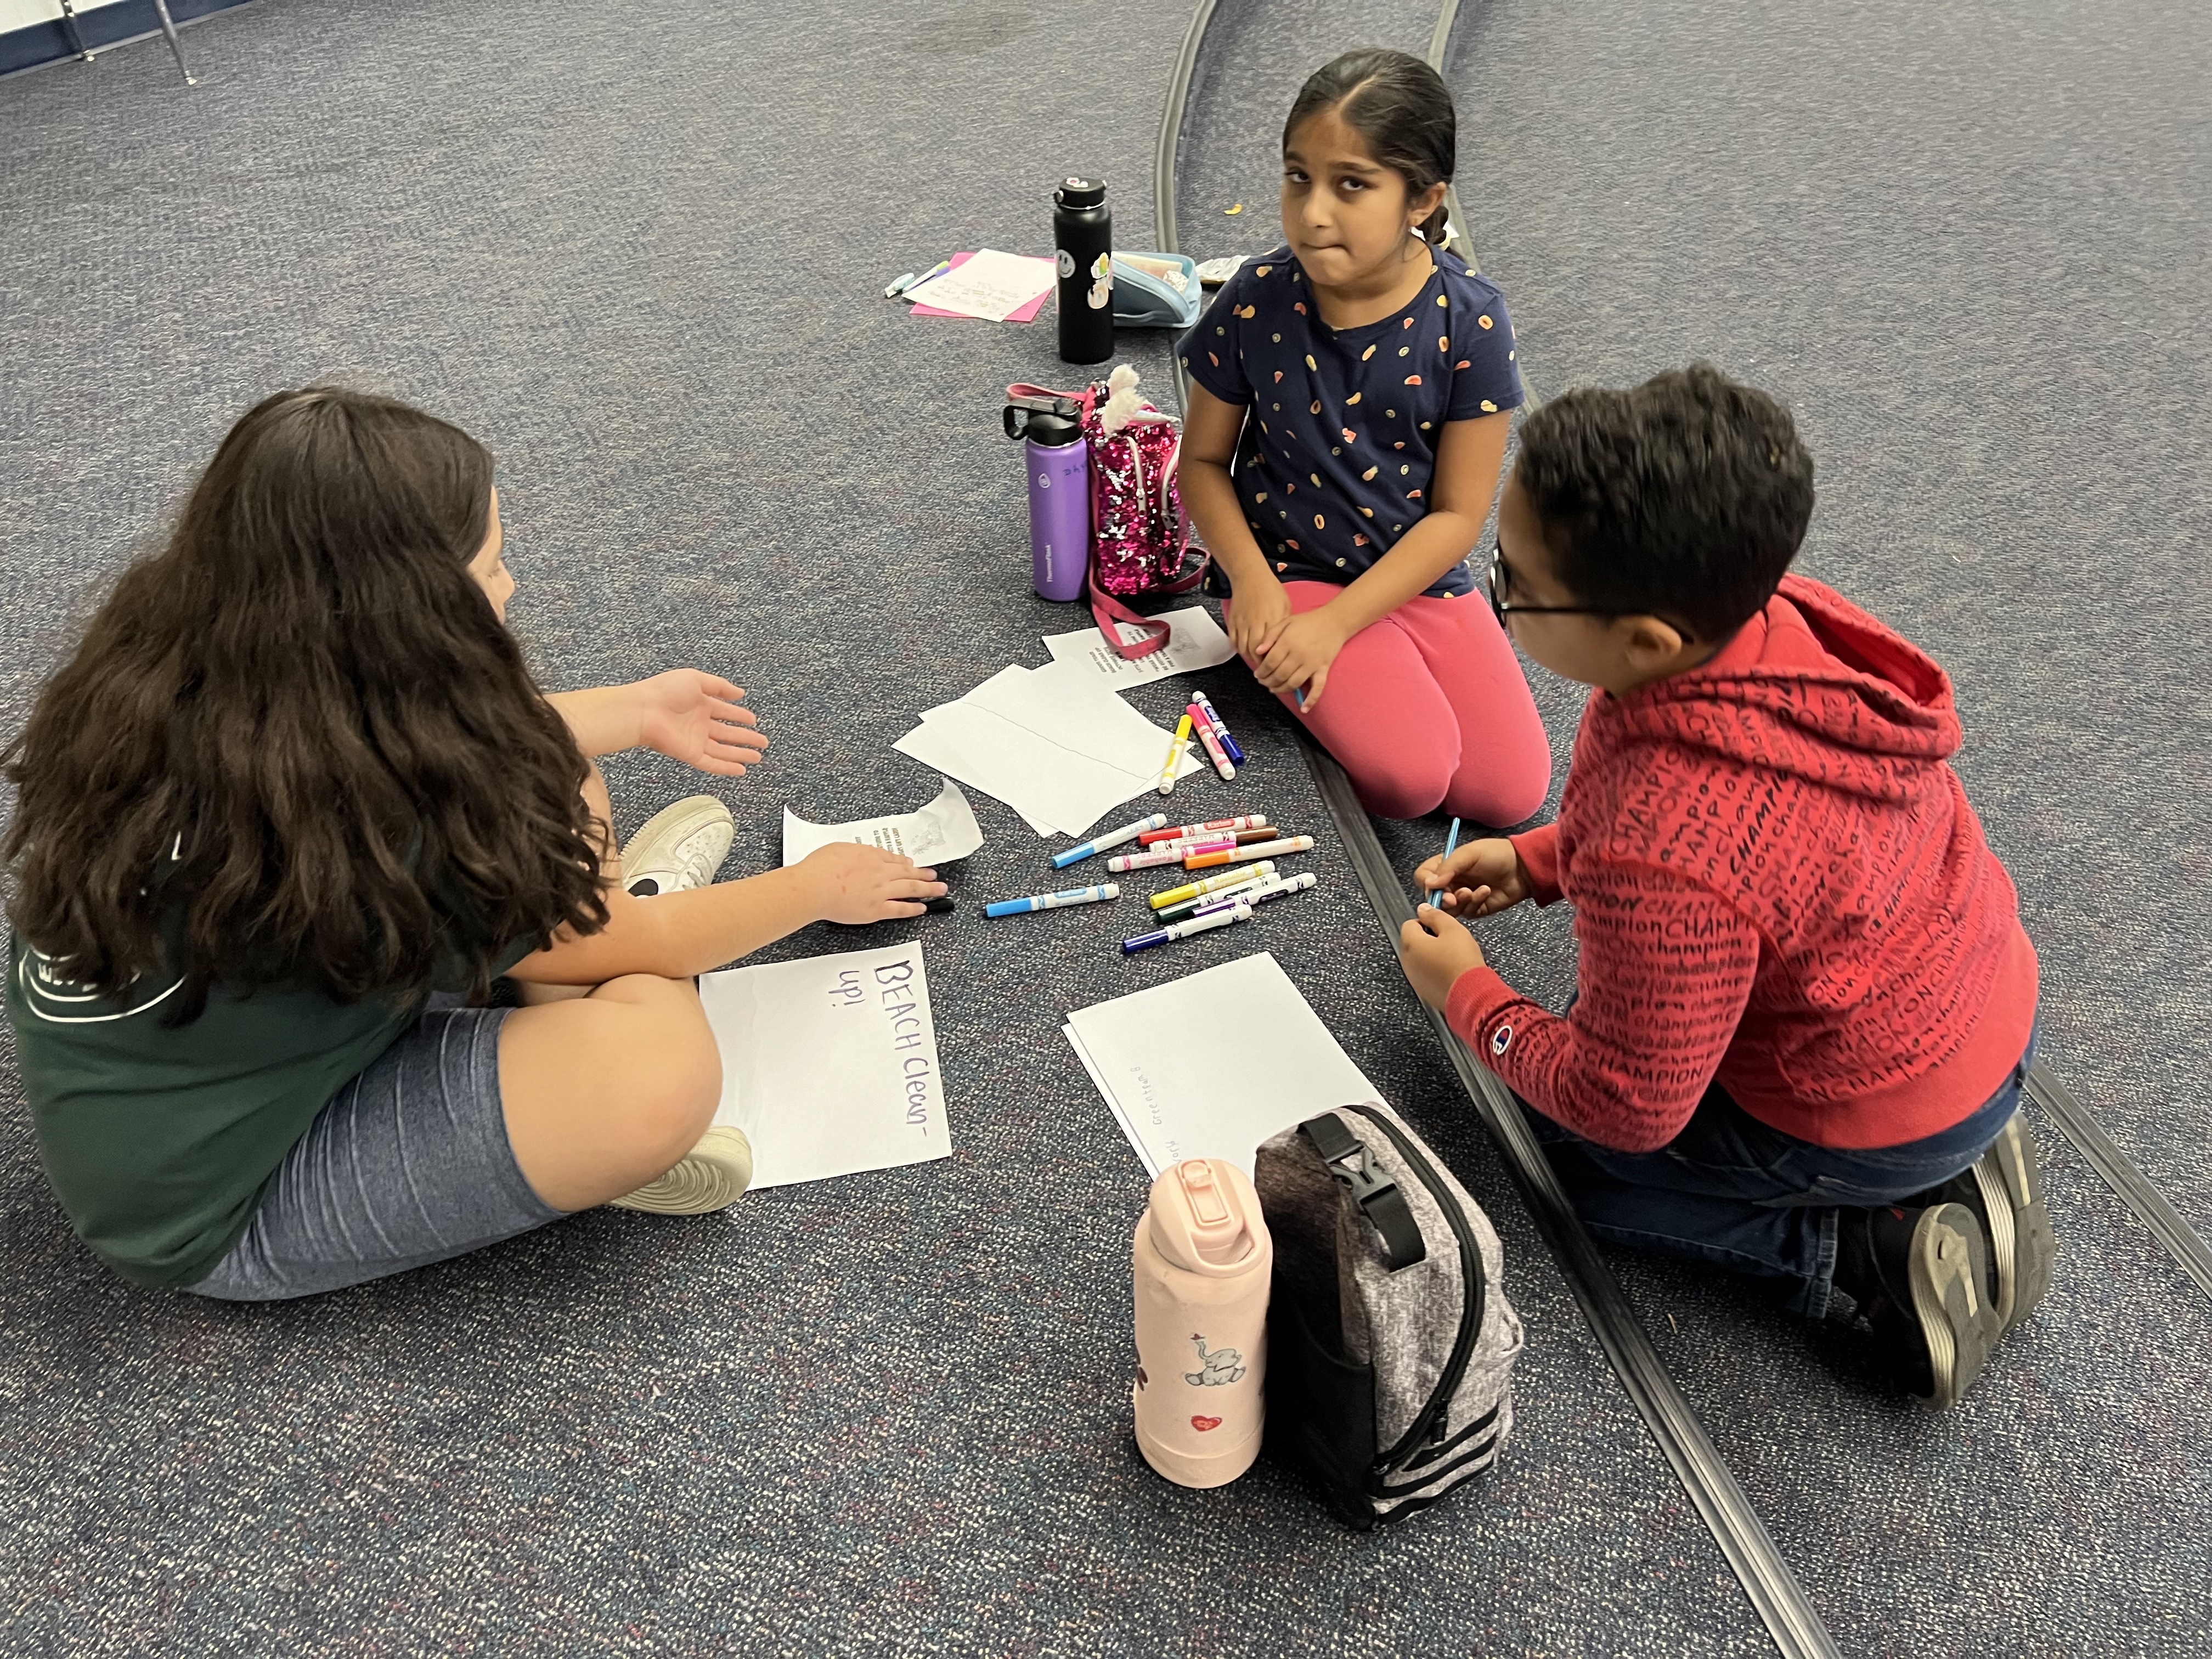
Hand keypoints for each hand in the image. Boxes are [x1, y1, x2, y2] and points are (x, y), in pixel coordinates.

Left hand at [635, 670, 768, 776]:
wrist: (643, 710)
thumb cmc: (664, 691)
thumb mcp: (695, 679)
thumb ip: (719, 686)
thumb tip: (740, 693)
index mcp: (700, 704)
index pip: (725, 712)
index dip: (740, 716)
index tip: (753, 720)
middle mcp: (699, 724)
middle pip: (728, 733)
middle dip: (746, 738)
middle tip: (763, 742)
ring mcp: (695, 740)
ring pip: (723, 750)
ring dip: (740, 754)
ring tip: (758, 757)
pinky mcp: (690, 754)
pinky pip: (712, 763)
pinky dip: (726, 767)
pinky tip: (741, 770)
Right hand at [798, 843, 945, 922]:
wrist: (815, 886)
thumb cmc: (820, 868)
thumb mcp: (839, 848)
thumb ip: (856, 851)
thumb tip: (864, 854)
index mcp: (870, 855)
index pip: (893, 859)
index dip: (905, 864)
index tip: (912, 865)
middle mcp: (880, 872)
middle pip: (908, 872)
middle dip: (924, 874)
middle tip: (935, 875)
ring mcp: (881, 891)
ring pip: (911, 889)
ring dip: (928, 889)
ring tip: (940, 890)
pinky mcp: (877, 909)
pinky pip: (900, 909)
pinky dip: (913, 908)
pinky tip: (922, 908)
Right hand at [1226, 573, 1292, 663]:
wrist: (1250, 577)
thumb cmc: (1270, 590)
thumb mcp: (1285, 606)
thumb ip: (1284, 625)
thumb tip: (1284, 642)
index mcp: (1272, 619)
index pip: (1271, 646)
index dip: (1272, 659)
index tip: (1276, 665)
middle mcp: (1256, 622)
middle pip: (1255, 651)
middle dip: (1260, 663)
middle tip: (1266, 668)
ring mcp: (1242, 622)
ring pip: (1243, 648)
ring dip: (1249, 658)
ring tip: (1256, 662)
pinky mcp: (1233, 621)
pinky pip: (1233, 641)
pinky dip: (1239, 649)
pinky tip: (1245, 651)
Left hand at [1254, 607, 1350, 710]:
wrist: (1334, 621)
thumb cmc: (1307, 621)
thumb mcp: (1285, 622)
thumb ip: (1270, 636)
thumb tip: (1257, 652)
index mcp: (1288, 642)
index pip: (1270, 662)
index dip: (1261, 671)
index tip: (1257, 674)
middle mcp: (1299, 655)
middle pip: (1279, 675)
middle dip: (1268, 682)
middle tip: (1263, 682)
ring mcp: (1312, 664)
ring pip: (1293, 683)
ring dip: (1281, 690)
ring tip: (1273, 689)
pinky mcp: (1323, 669)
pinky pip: (1318, 687)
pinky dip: (1311, 699)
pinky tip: (1304, 708)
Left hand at [1396, 905, 1486, 1009]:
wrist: (1470, 993)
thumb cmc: (1462, 962)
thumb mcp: (1453, 929)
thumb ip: (1435, 915)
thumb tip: (1424, 909)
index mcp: (1410, 944)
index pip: (1410, 923)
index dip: (1427, 921)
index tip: (1440, 925)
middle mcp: (1407, 962)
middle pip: (1414, 941)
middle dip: (1430, 938)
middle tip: (1450, 940)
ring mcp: (1414, 977)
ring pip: (1420, 957)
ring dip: (1433, 954)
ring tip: (1453, 956)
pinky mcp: (1423, 990)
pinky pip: (1426, 973)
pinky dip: (1436, 969)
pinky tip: (1451, 970)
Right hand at [1416, 837, 1530, 917]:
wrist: (1523, 867)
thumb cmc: (1496, 854)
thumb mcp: (1469, 854)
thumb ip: (1447, 867)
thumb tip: (1429, 884)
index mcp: (1445, 866)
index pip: (1424, 877)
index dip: (1426, 883)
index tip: (1436, 885)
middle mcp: (1451, 882)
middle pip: (1434, 897)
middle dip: (1443, 898)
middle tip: (1453, 898)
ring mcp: (1462, 897)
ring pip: (1448, 909)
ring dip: (1459, 901)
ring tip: (1471, 892)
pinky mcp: (1475, 908)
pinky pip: (1467, 912)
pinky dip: (1474, 902)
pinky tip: (1485, 891)